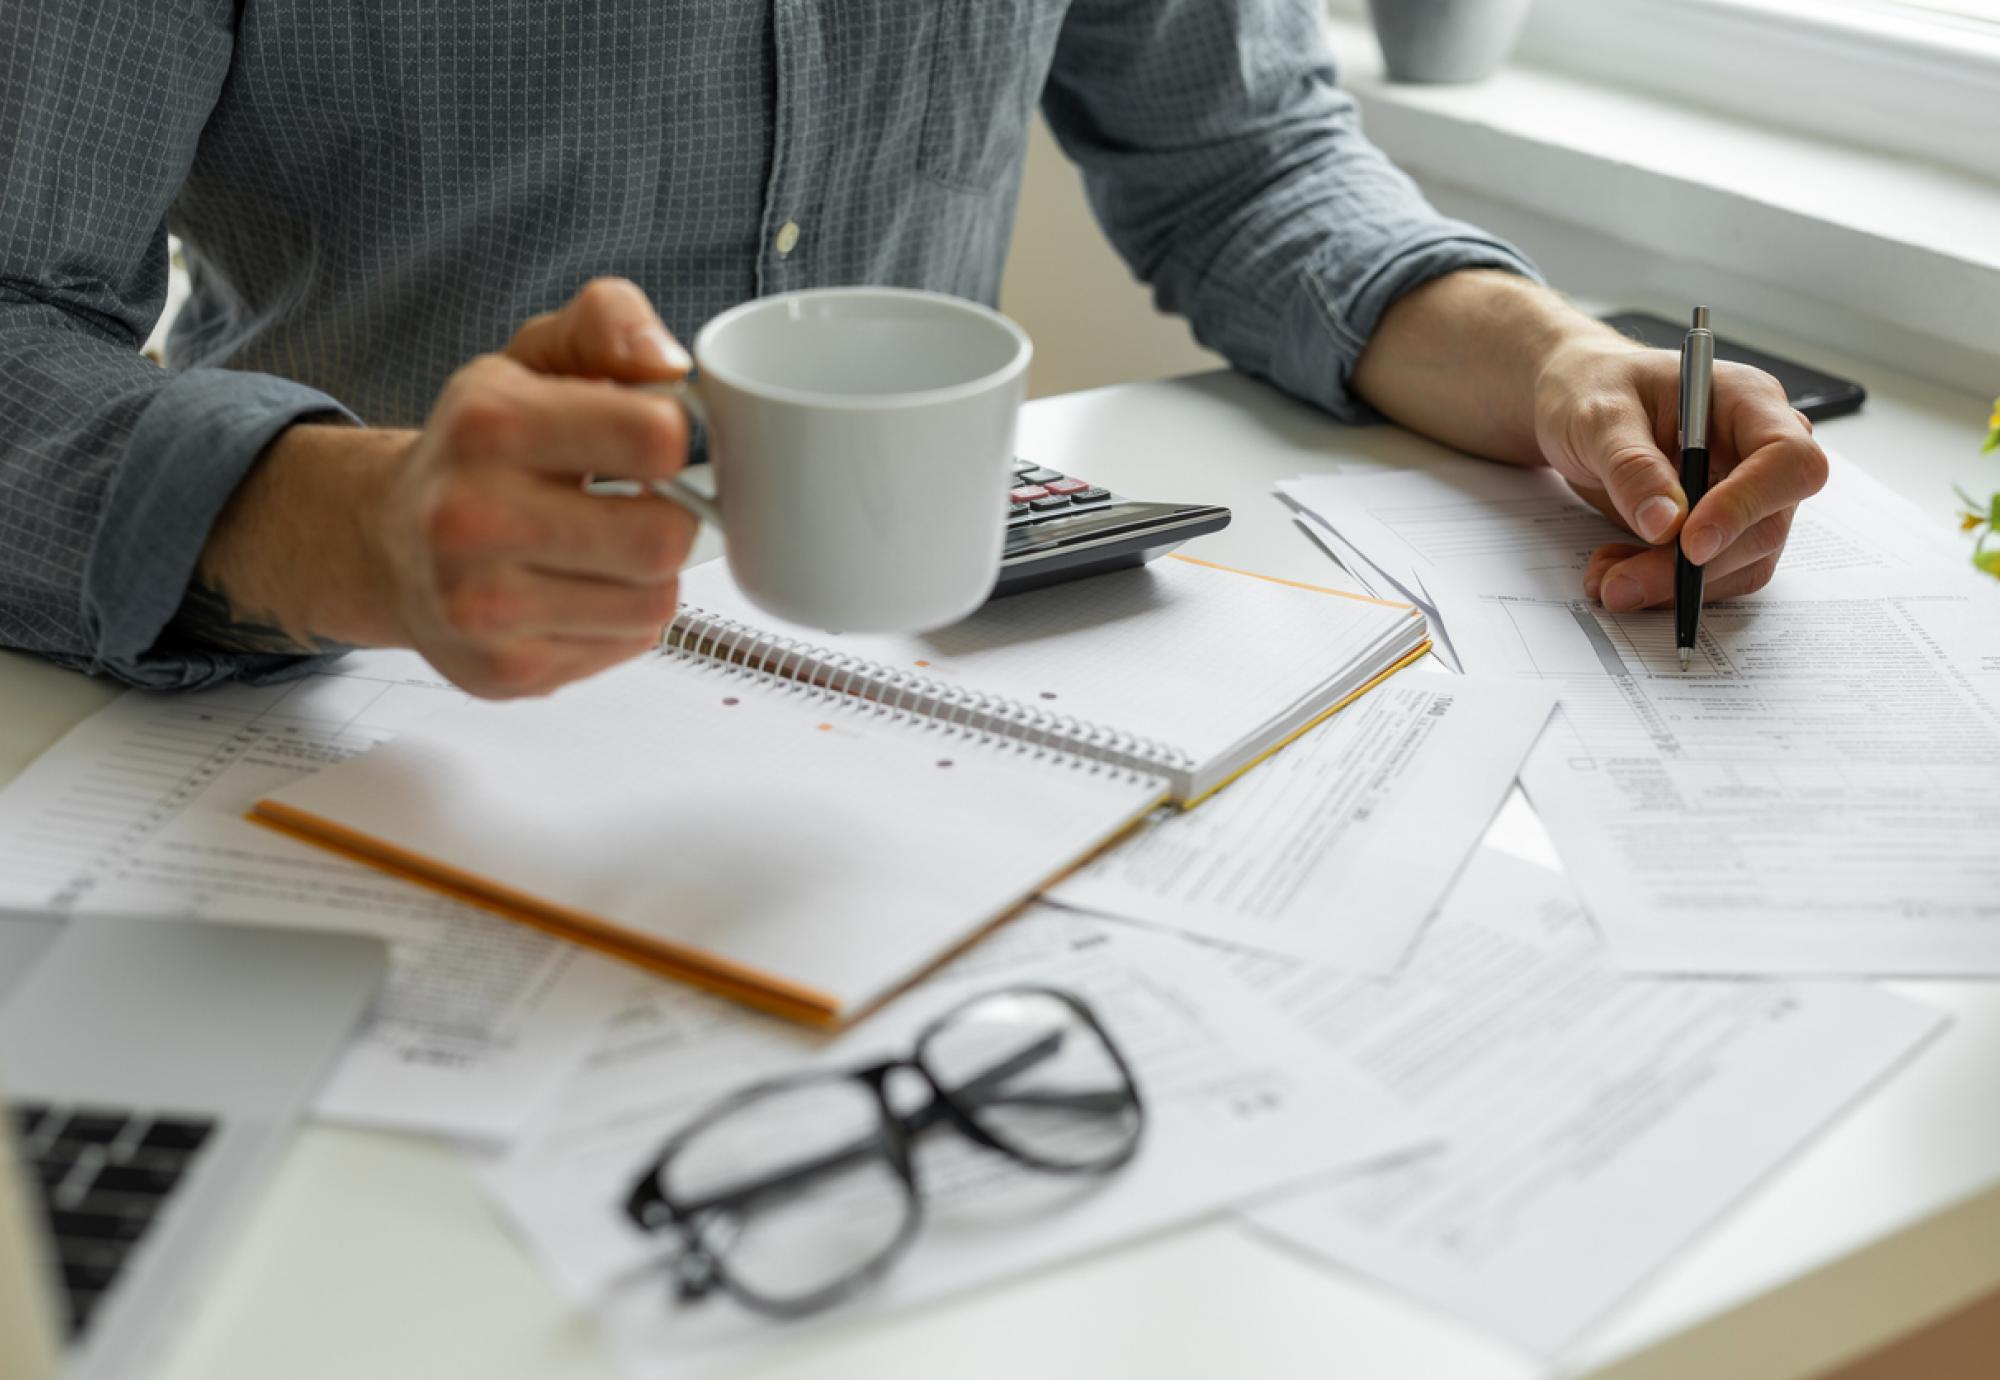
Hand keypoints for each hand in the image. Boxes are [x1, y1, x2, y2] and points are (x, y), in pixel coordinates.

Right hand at [372, 277, 699, 695]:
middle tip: (643, 501)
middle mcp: (471, 518)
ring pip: (653, 601)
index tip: (661, 439)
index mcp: (488, 424)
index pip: (653, 437)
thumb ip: (607, 323)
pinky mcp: (504, 670)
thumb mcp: (534, 358)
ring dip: (649, 574)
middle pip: (662, 538)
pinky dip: (621, 619)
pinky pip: (627, 645)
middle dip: (672, 516)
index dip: (680, 437)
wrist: (389, 542)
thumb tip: (670, 365)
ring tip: (603, 547)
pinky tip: (577, 589)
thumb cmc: (481, 448)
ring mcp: (482, 606)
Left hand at [1533, 337, 1828, 610]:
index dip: (1747, 506)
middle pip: (1765, 527)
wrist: (1574, 404)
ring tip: (1606, 579)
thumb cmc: (1592, 389)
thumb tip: (1667, 524)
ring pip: (1740, 564)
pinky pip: (1711, 575)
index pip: (1788, 460)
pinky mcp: (1719, 531)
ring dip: (1673, 586)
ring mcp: (1745, 495)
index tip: (1690, 543)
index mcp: (1749, 402)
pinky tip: (1616, 571)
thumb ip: (1632, 466)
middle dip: (1694, 568)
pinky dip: (1664, 587)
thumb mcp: (1597, 417)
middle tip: (1623, 585)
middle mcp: (1758, 452)